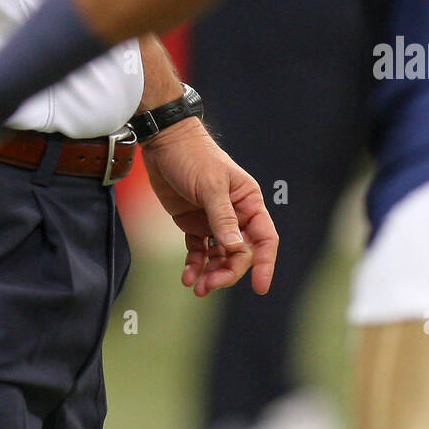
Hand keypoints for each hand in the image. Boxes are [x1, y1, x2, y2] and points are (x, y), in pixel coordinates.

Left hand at [140, 119, 277, 297]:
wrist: (163, 142)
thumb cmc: (192, 156)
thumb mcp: (210, 185)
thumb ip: (222, 217)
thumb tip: (236, 248)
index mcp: (248, 201)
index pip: (264, 238)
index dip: (264, 263)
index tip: (259, 286)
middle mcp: (235, 214)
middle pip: (240, 253)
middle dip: (227, 272)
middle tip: (210, 285)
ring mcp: (213, 220)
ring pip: (220, 256)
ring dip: (211, 273)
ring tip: (197, 287)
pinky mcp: (193, 223)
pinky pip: (199, 251)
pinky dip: (195, 265)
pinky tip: (187, 276)